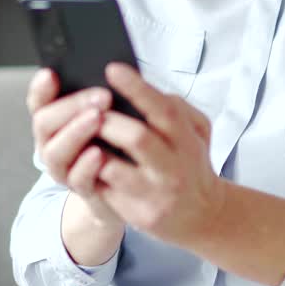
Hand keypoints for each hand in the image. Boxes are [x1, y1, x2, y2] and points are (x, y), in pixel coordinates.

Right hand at [25, 67, 118, 231]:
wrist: (128, 185)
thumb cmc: (116, 140)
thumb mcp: (108, 113)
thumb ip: (100, 97)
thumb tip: (111, 69)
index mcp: (54, 121)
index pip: (38, 102)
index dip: (41, 89)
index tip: (51, 74)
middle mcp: (51, 144)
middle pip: (44, 123)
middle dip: (70, 106)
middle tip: (101, 95)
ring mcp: (63, 168)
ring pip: (55, 152)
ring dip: (76, 132)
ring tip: (97, 118)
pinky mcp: (82, 189)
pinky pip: (78, 179)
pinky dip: (86, 165)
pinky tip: (99, 152)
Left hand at [91, 62, 224, 249]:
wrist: (203, 215)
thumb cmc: (191, 165)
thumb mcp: (197, 133)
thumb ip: (177, 109)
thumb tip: (146, 88)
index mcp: (187, 141)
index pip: (164, 110)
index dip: (137, 88)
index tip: (112, 70)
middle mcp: (173, 168)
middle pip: (137, 137)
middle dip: (108, 120)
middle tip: (88, 108)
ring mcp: (155, 193)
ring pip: (114, 167)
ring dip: (93, 148)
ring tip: (81, 135)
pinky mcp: (138, 213)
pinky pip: (106, 190)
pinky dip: (90, 173)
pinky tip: (82, 161)